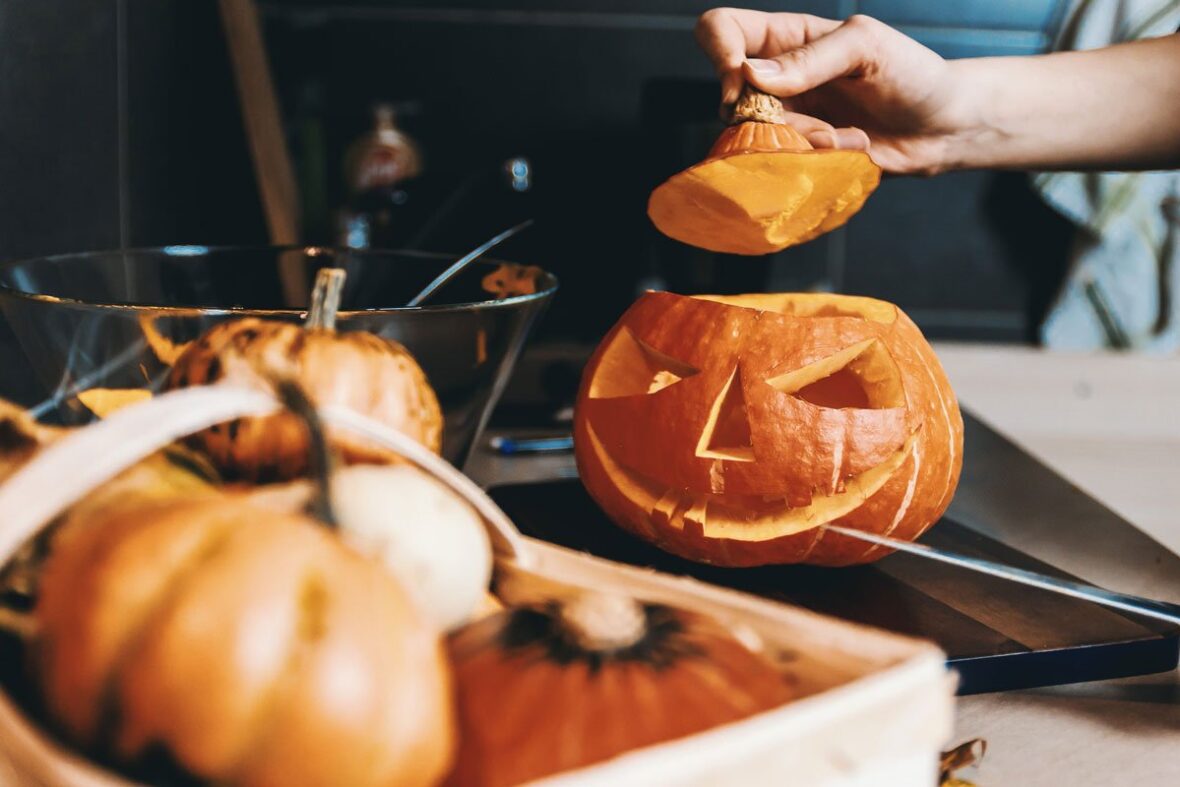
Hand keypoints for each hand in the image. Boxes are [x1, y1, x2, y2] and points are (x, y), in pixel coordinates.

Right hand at [695, 9, 976, 174]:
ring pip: (757, 139)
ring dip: (806, 142)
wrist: (943, 127)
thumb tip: (749, 74)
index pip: (720, 30)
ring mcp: (785, 121)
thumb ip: (811, 57)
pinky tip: (850, 150)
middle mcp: (775, 80)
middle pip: (732, 100)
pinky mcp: (799, 157)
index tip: (741, 82)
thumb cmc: (911, 73)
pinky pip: (782, 166)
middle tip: (819, 122)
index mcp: (785, 38)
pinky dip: (817, 162)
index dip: (719, 53)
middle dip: (772, 118)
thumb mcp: (866, 47)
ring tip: (848, 137)